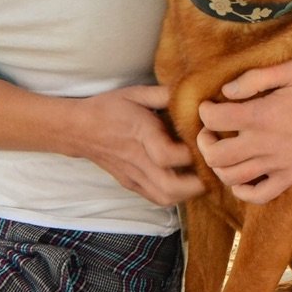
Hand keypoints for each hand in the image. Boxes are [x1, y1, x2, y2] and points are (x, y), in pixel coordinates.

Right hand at [70, 85, 204, 206]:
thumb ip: (165, 94)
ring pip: (165, 198)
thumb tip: (192, 92)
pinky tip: (185, 183)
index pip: (168, 155)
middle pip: (170, 187)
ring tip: (202, 178)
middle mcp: (137, 160)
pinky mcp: (131, 184)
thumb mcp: (136, 93)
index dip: (191, 154)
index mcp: (140, 134)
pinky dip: (175, 196)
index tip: (205, 143)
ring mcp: (133, 176)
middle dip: (198, 183)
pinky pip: (156, 198)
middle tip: (213, 169)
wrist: (78, 129)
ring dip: (188, 193)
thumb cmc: (109, 108)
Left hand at [196, 60, 291, 204]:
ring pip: (231, 177)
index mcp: (263, 116)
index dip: (205, 111)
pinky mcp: (291, 176)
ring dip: (218, 165)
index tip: (209, 106)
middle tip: (209, 131)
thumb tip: (225, 92)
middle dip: (205, 142)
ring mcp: (279, 164)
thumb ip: (254, 78)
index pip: (214, 120)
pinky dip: (242, 190)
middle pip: (216, 155)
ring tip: (222, 150)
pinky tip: (240, 175)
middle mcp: (268, 144)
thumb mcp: (289, 69)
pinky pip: (259, 195)